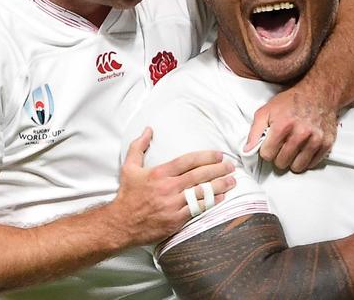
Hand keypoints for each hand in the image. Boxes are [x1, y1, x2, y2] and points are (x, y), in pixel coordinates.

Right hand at [113, 127, 235, 244]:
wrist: (121, 223)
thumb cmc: (127, 195)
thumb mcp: (128, 167)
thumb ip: (138, 146)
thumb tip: (148, 130)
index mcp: (159, 173)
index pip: (188, 161)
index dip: (206, 156)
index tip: (218, 154)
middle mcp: (168, 187)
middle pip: (199, 175)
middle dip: (218, 169)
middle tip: (230, 166)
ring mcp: (173, 204)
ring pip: (202, 192)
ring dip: (219, 185)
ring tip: (232, 181)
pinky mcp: (176, 219)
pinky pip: (198, 209)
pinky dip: (211, 202)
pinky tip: (221, 197)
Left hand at [246, 88, 337, 172]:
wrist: (317, 93)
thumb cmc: (290, 102)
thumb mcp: (266, 110)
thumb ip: (254, 131)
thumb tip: (247, 150)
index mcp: (283, 125)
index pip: (267, 155)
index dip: (266, 150)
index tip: (269, 145)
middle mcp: (300, 134)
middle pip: (282, 162)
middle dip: (278, 156)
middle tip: (281, 146)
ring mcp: (315, 139)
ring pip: (297, 167)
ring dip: (292, 161)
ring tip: (291, 149)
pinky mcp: (327, 143)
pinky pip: (312, 164)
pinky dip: (306, 160)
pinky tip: (303, 148)